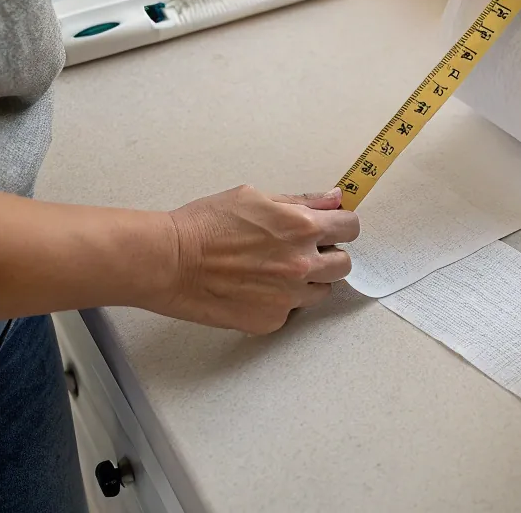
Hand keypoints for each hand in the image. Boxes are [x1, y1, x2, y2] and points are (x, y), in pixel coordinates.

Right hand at [153, 186, 358, 333]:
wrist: (169, 261)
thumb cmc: (206, 223)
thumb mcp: (256, 197)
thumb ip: (301, 200)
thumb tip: (335, 198)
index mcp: (302, 227)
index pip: (351, 228)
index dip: (341, 227)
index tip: (331, 228)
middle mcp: (301, 265)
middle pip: (344, 265)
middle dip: (329, 255)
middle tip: (304, 251)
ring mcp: (287, 298)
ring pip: (321, 291)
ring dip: (308, 281)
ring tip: (276, 271)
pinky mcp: (269, 322)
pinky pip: (290, 312)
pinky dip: (279, 302)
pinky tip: (254, 289)